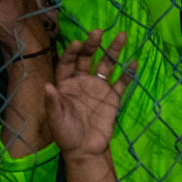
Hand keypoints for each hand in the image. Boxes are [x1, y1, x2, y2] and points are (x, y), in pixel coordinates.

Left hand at [46, 31, 131, 159]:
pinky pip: (122, 82)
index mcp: (66, 85)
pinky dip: (128, 72)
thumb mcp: (56, 119)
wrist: (85, 150)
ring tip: (121, 36)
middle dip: (93, 45)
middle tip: (98, 32)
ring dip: (113, 51)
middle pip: (88, 58)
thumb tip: (47, 85)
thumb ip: (53, 102)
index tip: (77, 43)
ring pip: (107, 65)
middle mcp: (82, 82)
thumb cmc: (66, 134)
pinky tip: (134, 62)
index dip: (72, 52)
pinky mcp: (113, 98)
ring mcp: (99, 88)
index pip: (68, 63)